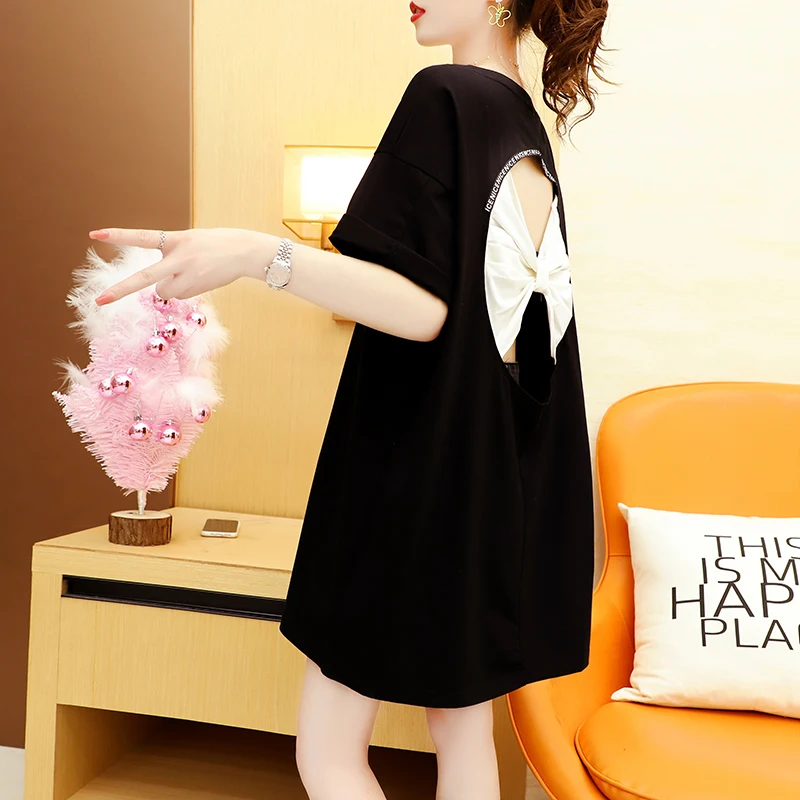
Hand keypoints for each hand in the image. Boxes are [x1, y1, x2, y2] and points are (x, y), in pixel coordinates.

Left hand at [89, 227, 272, 305]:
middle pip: (145, 278)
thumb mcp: (191, 241)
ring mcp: (188, 276)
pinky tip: (200, 279)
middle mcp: (179, 258)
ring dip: (170, 287)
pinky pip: (179, 295)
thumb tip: (159, 289)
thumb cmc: (216, 245)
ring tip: (191, 274)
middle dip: (120, 290)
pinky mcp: (197, 289)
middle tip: (99, 301)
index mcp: (176, 239)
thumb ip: (172, 256)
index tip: (94, 234)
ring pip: (164, 292)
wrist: (245, 252)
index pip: (142, 237)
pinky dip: (185, 290)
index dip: (118, 235)